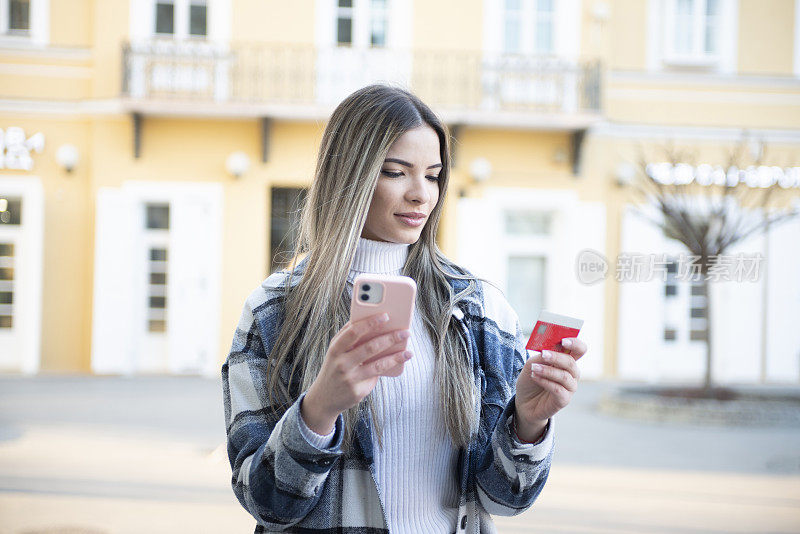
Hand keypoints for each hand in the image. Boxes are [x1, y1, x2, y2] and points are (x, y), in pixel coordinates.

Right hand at [302, 312, 412, 433]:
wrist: (324, 398)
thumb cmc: (335, 367)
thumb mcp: (336, 351)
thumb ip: (349, 337)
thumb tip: (374, 323)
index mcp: (335, 349)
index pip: (353, 332)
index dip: (370, 323)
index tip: (386, 316)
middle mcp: (341, 363)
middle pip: (370, 347)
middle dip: (390, 338)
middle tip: (405, 332)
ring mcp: (349, 379)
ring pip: (378, 365)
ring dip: (396, 357)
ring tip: (409, 352)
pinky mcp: (358, 391)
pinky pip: (376, 377)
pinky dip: (390, 368)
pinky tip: (400, 361)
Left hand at [514, 338, 587, 439]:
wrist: (524, 402)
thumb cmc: (530, 380)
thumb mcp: (532, 364)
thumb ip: (541, 357)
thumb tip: (549, 351)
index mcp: (566, 361)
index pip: (579, 350)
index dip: (575, 344)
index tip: (563, 340)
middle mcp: (572, 374)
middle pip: (571, 363)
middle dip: (557, 357)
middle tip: (543, 354)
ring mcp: (569, 388)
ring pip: (564, 376)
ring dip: (547, 370)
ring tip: (533, 369)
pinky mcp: (564, 400)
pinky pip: (558, 389)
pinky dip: (545, 381)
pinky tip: (535, 377)